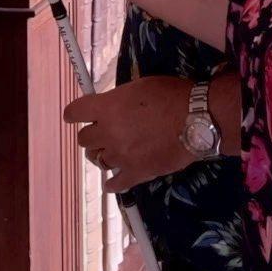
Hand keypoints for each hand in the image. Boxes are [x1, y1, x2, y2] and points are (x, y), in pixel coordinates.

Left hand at [65, 76, 199, 192]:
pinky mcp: (135, 174)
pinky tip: (114, 181)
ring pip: (97, 160)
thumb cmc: (172, 95)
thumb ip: (119, 100)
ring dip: (103, 154)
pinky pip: (115, 184)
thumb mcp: (140, 86)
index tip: (75, 116)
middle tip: (104, 132)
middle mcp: (108, 133)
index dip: (74, 114)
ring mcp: (120, 156)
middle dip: (93, 135)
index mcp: (107, 107)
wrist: (197, 120)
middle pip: (84, 139)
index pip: (75, 112)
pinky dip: (112, 183)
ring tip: (113, 152)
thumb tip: (112, 108)